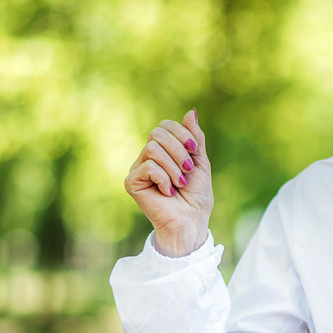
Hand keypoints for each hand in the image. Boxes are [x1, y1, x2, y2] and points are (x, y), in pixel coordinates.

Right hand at [124, 109, 213, 256]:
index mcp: (163, 151)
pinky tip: (167, 192)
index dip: (181, 134)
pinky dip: (163, 178)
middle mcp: (147, 157)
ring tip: (179, 183)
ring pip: (152, 148)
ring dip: (172, 166)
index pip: (165, 126)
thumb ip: (194, 138)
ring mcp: (138, 169)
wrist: (191, 221)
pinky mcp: (131, 182)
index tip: (194, 150)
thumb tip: (190, 111)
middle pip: (157, 133)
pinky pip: (147, 166)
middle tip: (188, 170)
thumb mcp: (200, 162)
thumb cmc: (196, 197)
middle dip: (178, 150)